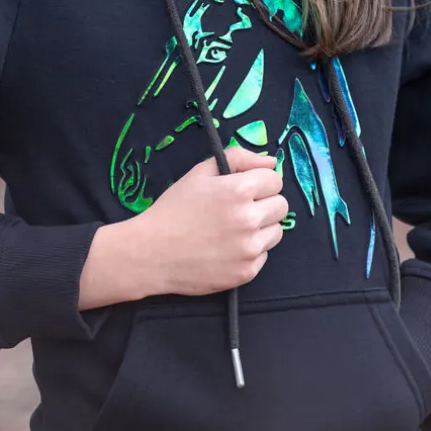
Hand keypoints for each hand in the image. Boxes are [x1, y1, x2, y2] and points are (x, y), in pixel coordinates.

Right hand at [138, 144, 288, 295]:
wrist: (150, 253)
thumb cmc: (173, 210)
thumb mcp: (199, 173)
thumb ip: (239, 158)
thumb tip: (272, 161)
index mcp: (239, 190)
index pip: (275, 180)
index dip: (259, 183)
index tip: (243, 191)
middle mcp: (249, 219)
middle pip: (281, 206)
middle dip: (264, 204)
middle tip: (237, 211)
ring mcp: (250, 249)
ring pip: (276, 232)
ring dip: (260, 229)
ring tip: (232, 232)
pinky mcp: (247, 272)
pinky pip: (263, 256)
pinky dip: (250, 252)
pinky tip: (227, 250)